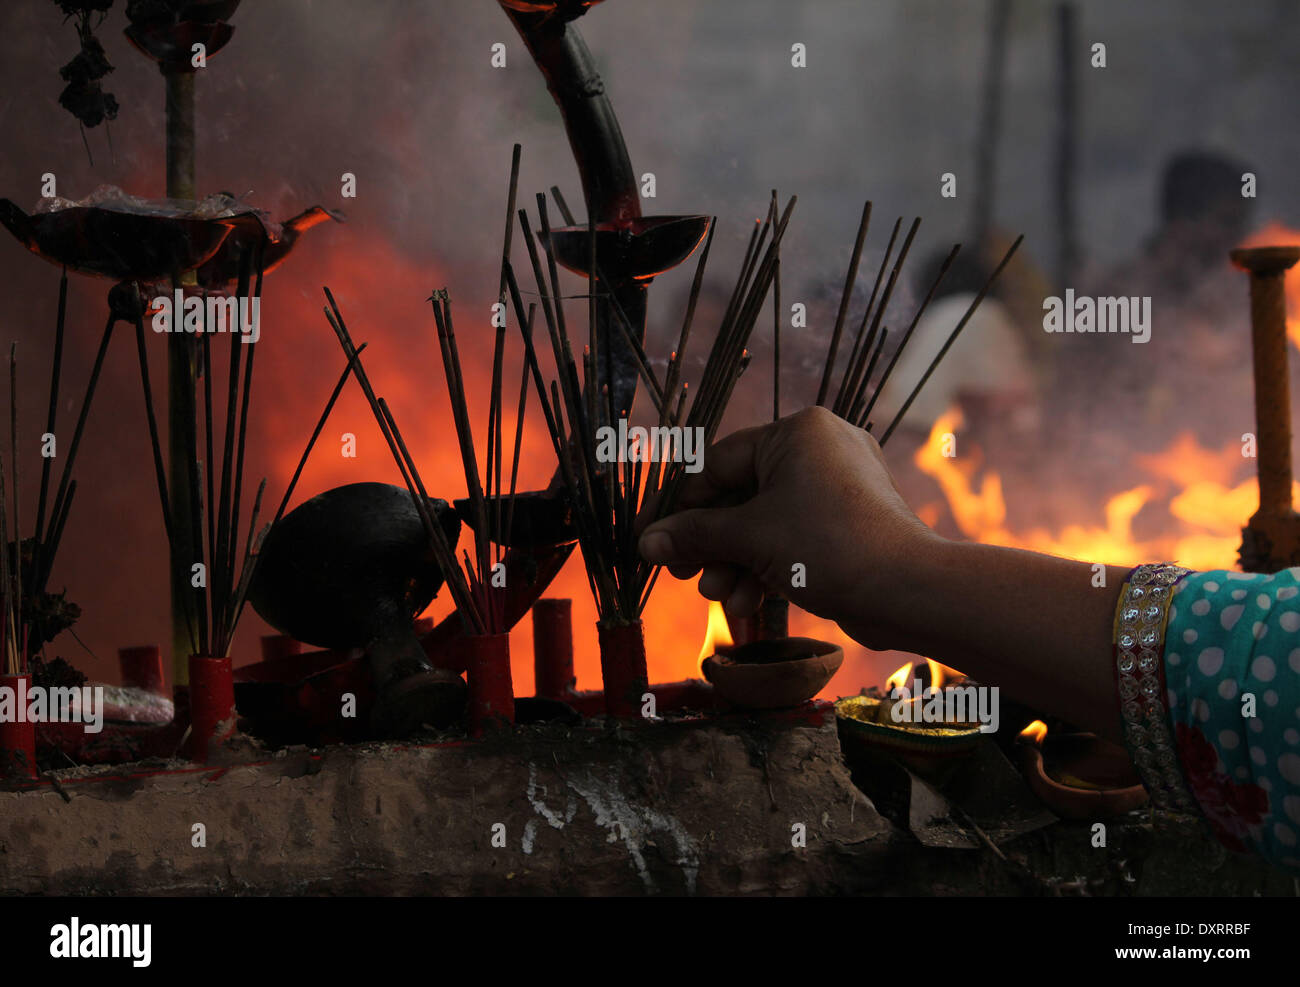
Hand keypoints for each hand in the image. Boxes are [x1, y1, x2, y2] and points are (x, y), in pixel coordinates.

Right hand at [636, 406, 945, 649]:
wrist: (905, 590)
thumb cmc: (828, 547)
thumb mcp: (749, 538)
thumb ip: (694, 536)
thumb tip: (646, 543)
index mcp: (796, 432)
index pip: (718, 464)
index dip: (679, 506)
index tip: (651, 536)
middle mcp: (818, 449)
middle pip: (741, 496)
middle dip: (710, 543)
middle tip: (682, 574)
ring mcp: (836, 486)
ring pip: (766, 522)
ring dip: (735, 561)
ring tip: (719, 594)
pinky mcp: (848, 522)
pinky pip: (793, 537)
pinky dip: (768, 566)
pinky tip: (749, 600)